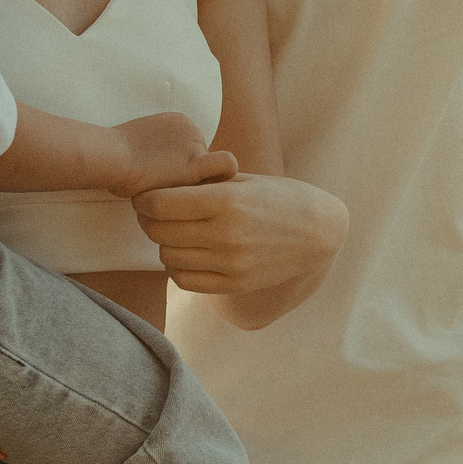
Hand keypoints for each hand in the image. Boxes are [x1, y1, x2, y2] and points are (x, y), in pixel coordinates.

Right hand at [107, 112, 239, 198]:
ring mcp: (196, 143)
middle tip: (169, 195)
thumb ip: (161, 154)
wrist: (110, 157)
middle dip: (189, 181)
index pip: (193, 151)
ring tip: (181, 200)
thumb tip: (164, 173)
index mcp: (180, 122)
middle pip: (203, 163)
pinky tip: (209, 198)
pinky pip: (227, 167)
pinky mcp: (196, 161)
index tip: (163, 180)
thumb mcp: (141, 146)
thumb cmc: (116, 159)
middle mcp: (193, 129)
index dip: (182, 170)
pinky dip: (223, 181)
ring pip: (210, 172)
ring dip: (198, 186)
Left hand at [134, 173, 348, 321]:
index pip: (160, 204)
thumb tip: (161, 185)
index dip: (144, 200)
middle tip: (151, 213)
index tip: (144, 196)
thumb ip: (204, 183)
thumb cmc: (279, 197)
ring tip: (171, 233)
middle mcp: (225, 234)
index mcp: (226, 201)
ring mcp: (230, 263)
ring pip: (168, 258)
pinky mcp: (235, 283)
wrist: (318, 232)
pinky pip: (185, 280)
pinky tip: (184, 254)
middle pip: (159, 232)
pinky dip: (176, 267)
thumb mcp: (244, 180)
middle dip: (148, 220)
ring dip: (163, 244)